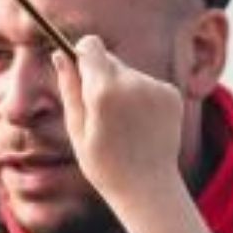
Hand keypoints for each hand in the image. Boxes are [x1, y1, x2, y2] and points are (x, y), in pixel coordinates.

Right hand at [53, 37, 209, 232]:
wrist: (148, 187)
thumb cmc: (104, 164)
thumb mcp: (77, 128)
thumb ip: (69, 88)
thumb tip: (59, 54)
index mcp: (104, 90)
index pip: (91, 45)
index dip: (82, 56)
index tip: (80, 74)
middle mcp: (134, 82)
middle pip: (110, 60)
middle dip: (101, 77)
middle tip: (101, 114)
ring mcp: (156, 87)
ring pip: (129, 73)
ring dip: (122, 89)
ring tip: (123, 124)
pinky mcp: (172, 93)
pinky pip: (148, 83)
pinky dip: (142, 97)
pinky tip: (141, 124)